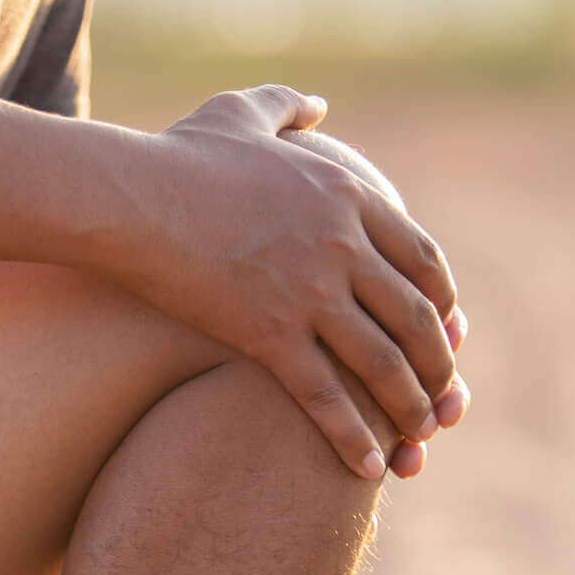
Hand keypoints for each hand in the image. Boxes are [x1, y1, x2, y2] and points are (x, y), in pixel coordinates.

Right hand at [102, 85, 466, 478]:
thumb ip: (289, 107)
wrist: (129, 197)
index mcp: (349, 196)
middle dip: (438, 367)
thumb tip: (319, 105)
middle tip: (443, 401)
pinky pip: (326, 399)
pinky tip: (367, 469)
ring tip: (417, 442)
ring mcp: (309, 292)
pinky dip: (354, 438)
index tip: (445, 333)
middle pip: (416, 319)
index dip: (442, 305)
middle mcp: (343, 246)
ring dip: (408, 410)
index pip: (424, 260)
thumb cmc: (178, 155)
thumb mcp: (242, 113)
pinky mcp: (270, 335)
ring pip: (383, 365)